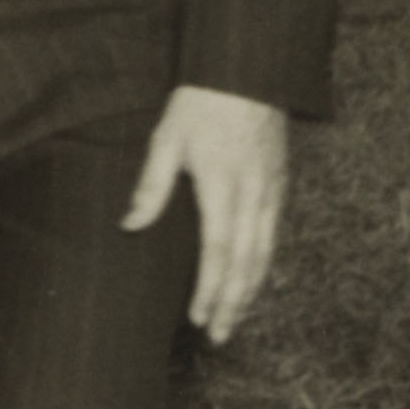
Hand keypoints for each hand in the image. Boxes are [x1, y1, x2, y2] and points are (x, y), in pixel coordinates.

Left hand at [123, 84, 293, 340]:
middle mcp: (253, 194)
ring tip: (233, 320)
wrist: (247, 73)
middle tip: (218, 336)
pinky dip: (262, 265)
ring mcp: (271, 191)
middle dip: (232, 303)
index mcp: (222, 185)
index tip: (197, 318)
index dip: (210, 288)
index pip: (218, 251)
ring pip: (265, 253)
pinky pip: (273, 235)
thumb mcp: (166, 140)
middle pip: (246, 262)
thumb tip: (130, 227)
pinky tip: (250, 283)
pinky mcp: (279, 185)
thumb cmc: (199, 106)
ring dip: (250, 290)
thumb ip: (151, 187)